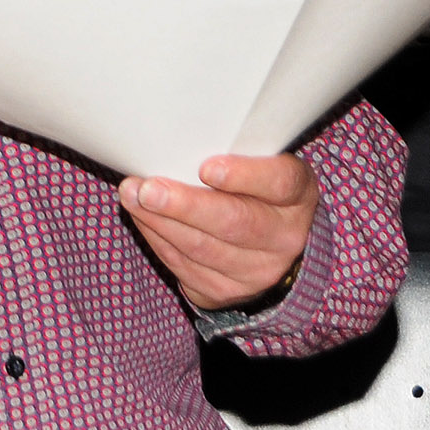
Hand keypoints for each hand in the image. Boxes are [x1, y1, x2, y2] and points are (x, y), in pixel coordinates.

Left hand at [119, 153, 317, 311]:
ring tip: (132, 195)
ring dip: (160, 221)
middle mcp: (284, 237)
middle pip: (235, 222)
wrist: (270, 248)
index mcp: (298, 194)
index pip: (279, 183)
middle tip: (149, 189)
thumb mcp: (262, 164)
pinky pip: (185, 266)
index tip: (207, 168)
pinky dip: (158, 238)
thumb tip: (176, 139)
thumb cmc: (255, 189)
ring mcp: (258, 271)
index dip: (245, 176)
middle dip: (186, 206)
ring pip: (203, 248)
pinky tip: (141, 217)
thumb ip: (234, 152)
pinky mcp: (226, 290)